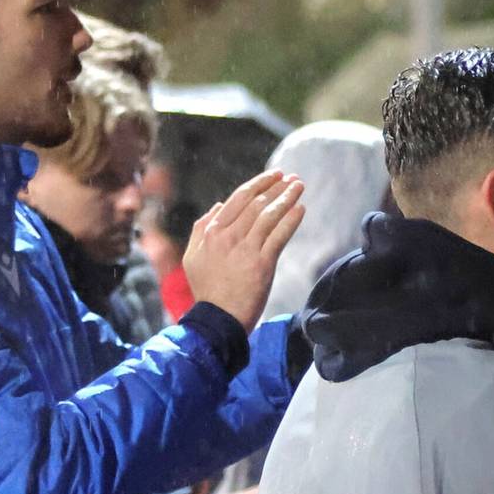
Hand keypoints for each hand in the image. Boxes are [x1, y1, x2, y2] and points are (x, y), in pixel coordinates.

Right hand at [182, 171, 307, 327]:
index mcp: (211, 232)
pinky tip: (301, 209)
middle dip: (276, 187)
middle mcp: (228, 236)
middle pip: (256, 203)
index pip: (238, 199)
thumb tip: (217, 205)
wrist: (218, 318)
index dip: (259, 184)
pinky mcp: (262, 263)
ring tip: (299, 186)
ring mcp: (245, 249)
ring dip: (287, 197)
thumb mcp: (193, 256)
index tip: (274, 176)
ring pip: (269, 215)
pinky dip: (291, 220)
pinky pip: (279, 235)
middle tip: (292, 178)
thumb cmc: (207, 289)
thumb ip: (201, 228)